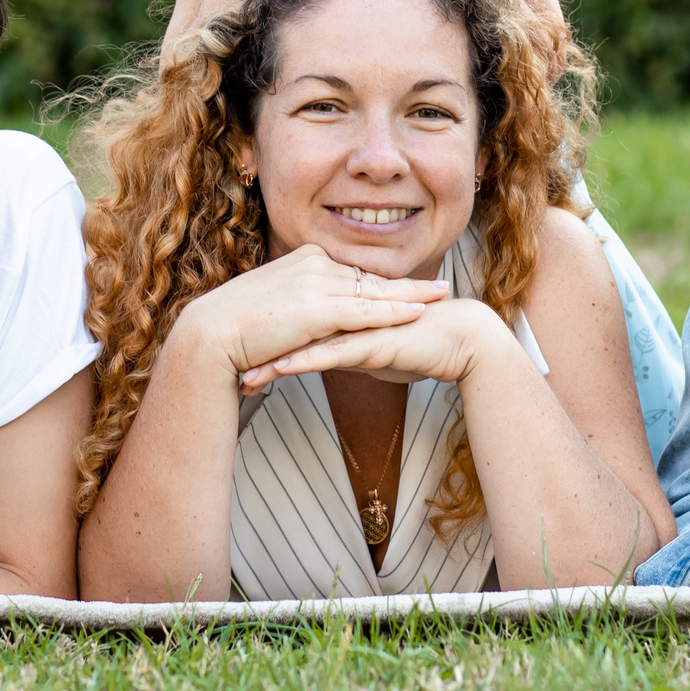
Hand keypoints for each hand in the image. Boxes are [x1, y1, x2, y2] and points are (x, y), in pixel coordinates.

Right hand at [183, 242, 450, 384]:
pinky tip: (417, 313)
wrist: (210, 334)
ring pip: (375, 291)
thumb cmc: (233, 328)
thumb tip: (310, 321)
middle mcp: (314, 264)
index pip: (352, 272)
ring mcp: (317, 283)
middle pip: (371, 277)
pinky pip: (365, 310)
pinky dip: (394, 311)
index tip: (406, 285)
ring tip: (440, 296)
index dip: (382, 282)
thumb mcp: (272, 308)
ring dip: (411, 295)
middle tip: (439, 285)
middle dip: (408, 283)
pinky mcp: (317, 308)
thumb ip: (298, 308)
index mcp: (304, 259)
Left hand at [237, 298, 498, 390]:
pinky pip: (331, 353)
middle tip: (226, 364)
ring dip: (273, 360)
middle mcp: (348, 313)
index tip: (238, 355)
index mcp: (347, 312)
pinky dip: (303, 361)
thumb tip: (325, 357)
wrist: (463, 341)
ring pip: (306, 341)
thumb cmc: (422, 346)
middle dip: (260, 348)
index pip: (299, 325)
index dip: (268, 340)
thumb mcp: (374, 353)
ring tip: (244, 377)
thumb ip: (348, 350)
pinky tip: (279, 369)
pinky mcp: (372, 342)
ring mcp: (359, 325)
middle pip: (294, 329)